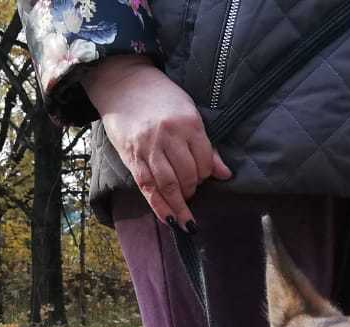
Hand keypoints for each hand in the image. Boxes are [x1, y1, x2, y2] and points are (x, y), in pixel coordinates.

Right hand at [84, 56, 231, 227]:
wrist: (125, 84)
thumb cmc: (161, 98)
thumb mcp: (189, 112)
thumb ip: (206, 145)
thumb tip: (225, 174)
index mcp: (188, 123)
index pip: (205, 161)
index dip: (207, 174)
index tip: (204, 176)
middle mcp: (168, 136)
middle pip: (188, 175)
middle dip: (193, 189)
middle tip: (192, 191)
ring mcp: (149, 148)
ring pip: (169, 185)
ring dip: (180, 205)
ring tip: (185, 216)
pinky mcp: (132, 158)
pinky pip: (148, 188)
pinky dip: (160, 207)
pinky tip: (169, 220)